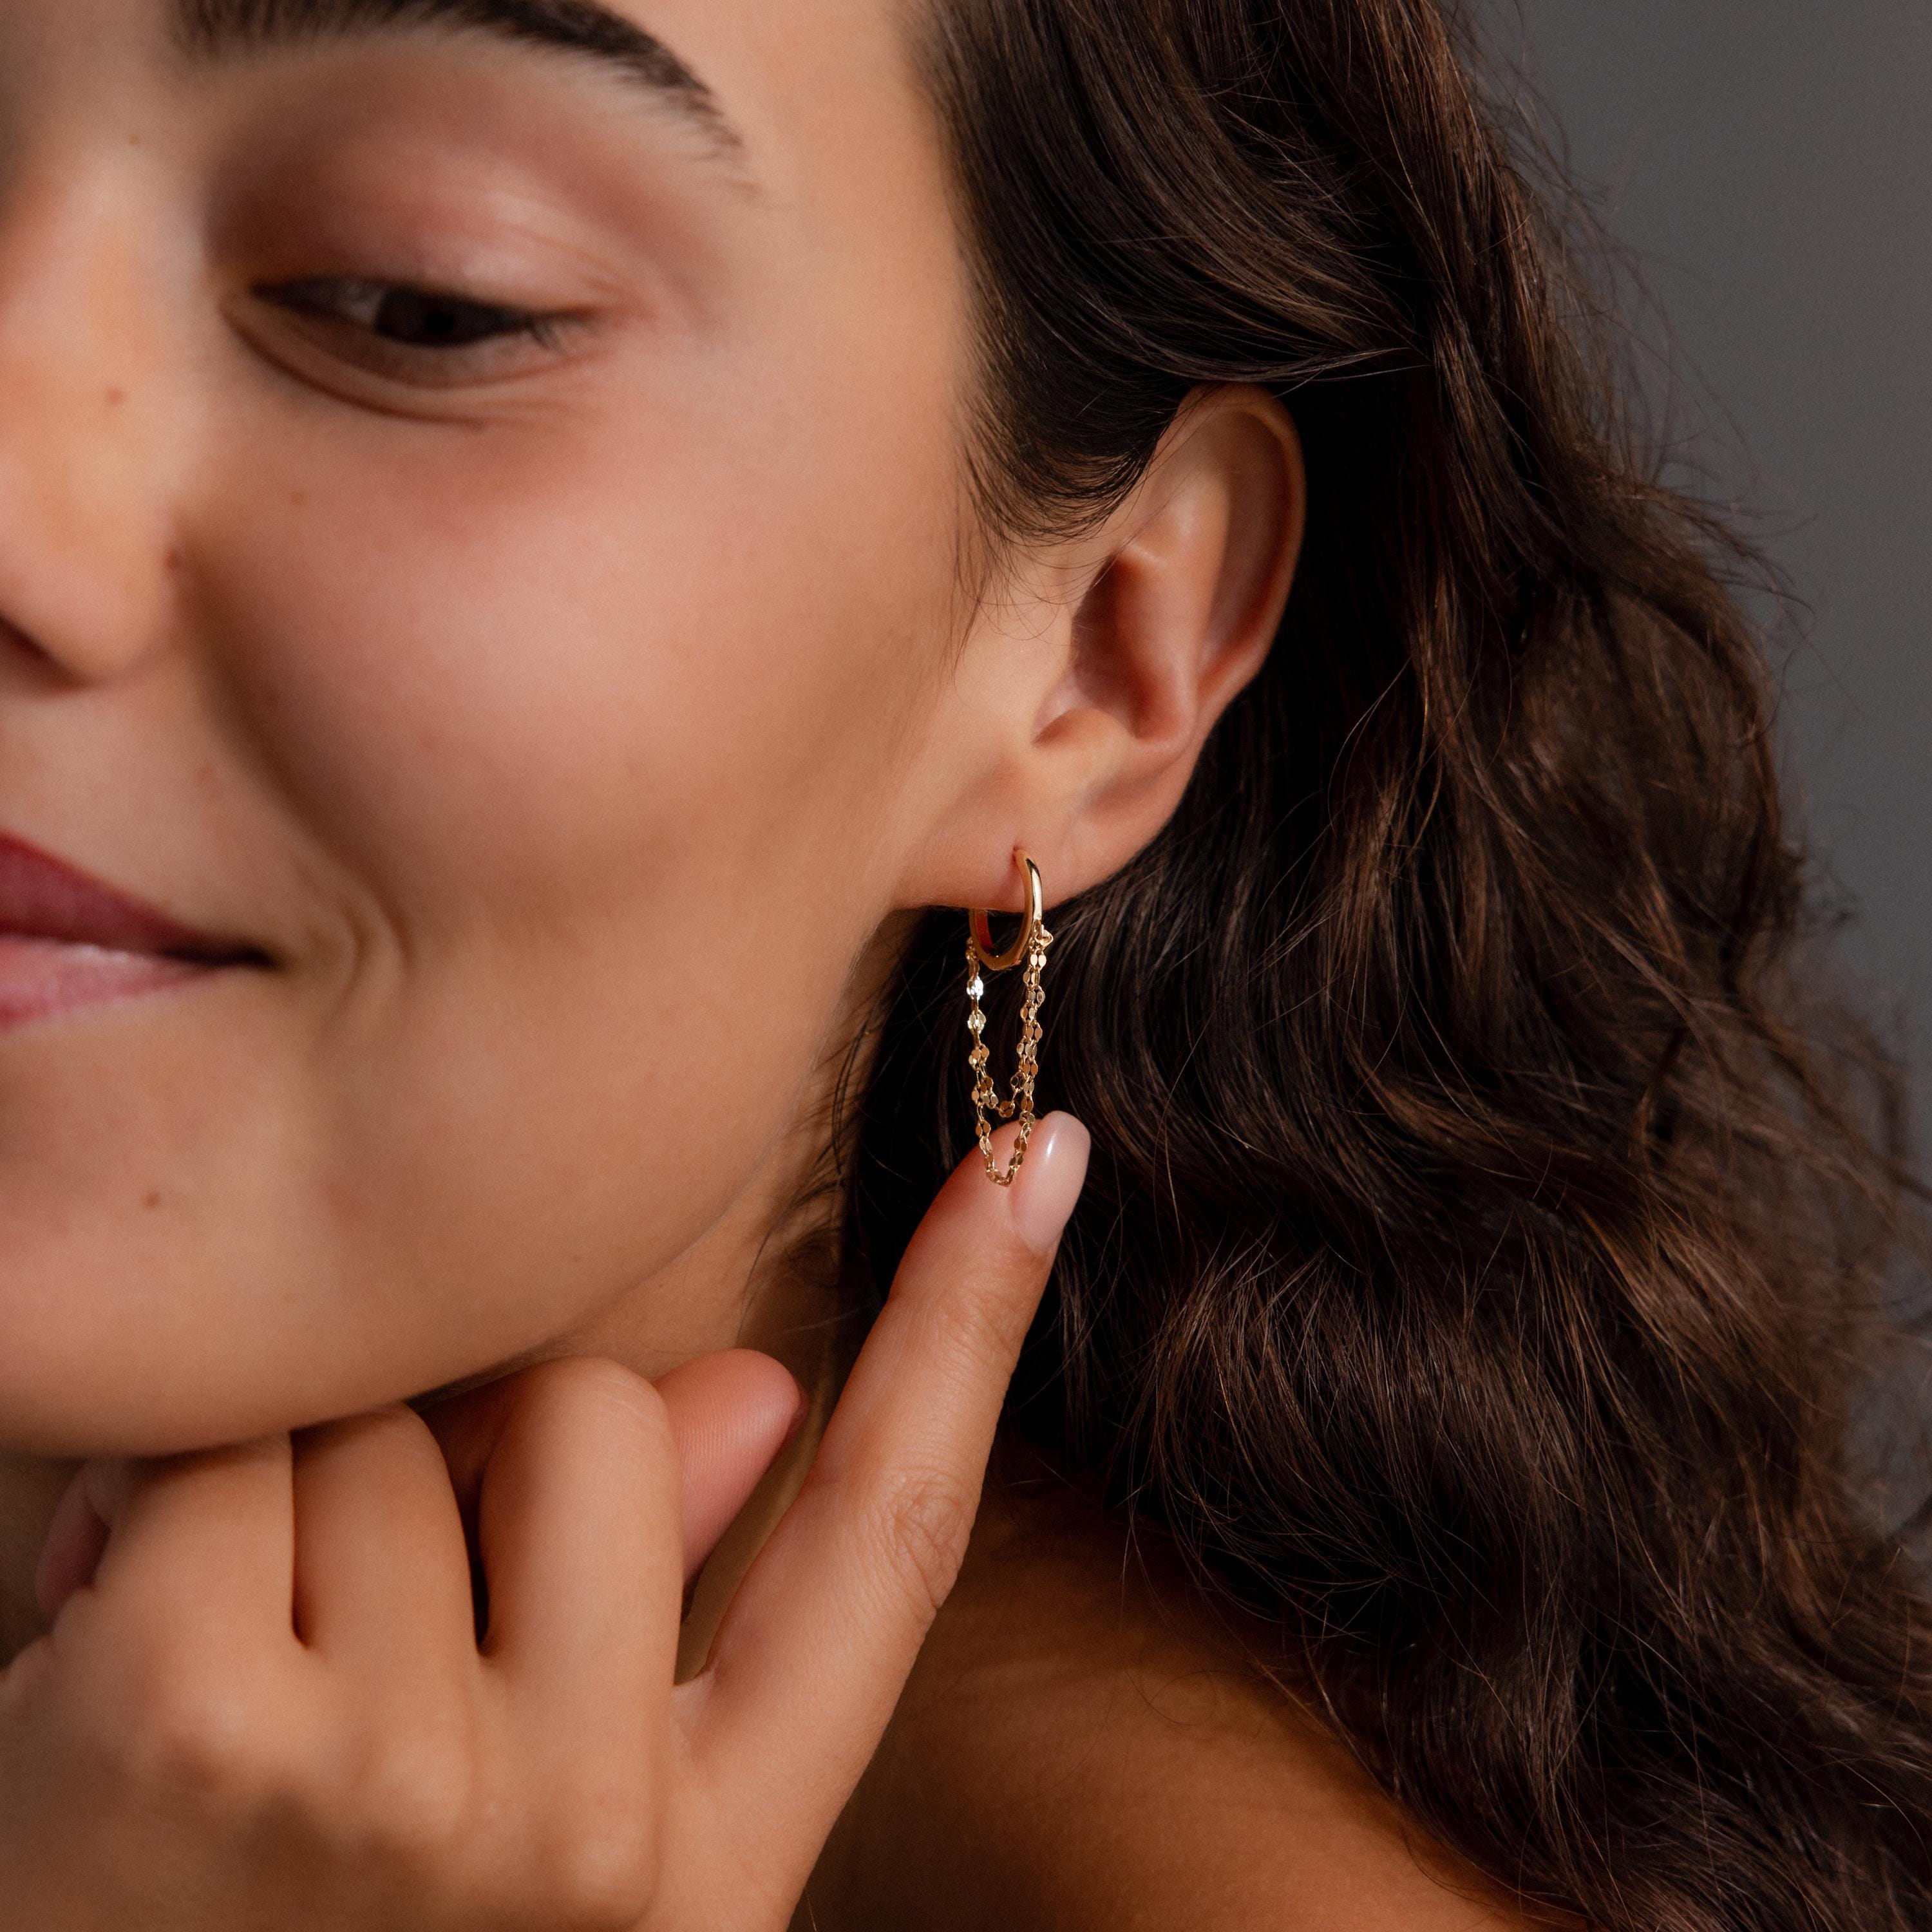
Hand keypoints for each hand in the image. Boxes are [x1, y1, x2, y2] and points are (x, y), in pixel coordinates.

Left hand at [0, 1113, 1089, 1929]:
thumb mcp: (516, 1829)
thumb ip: (654, 1611)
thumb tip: (762, 1387)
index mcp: (704, 1868)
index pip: (890, 1544)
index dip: (976, 1334)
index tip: (1037, 1155)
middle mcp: (594, 1845)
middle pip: (606, 1413)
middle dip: (476, 1451)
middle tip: (348, 1626)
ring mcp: (411, 1801)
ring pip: (404, 1421)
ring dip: (300, 1501)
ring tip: (218, 1678)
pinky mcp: (210, 1735)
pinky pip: (232, 1453)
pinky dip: (149, 1516)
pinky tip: (100, 1667)